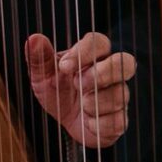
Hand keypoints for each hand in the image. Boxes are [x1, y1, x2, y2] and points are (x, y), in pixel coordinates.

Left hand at [24, 32, 135, 148]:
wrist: (64, 123)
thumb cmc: (57, 91)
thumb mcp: (42, 75)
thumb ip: (39, 57)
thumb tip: (34, 39)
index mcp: (93, 55)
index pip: (99, 42)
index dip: (84, 52)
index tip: (63, 67)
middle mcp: (112, 72)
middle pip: (127, 62)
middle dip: (102, 74)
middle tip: (77, 84)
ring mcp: (119, 95)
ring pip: (120, 94)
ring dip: (94, 102)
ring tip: (80, 105)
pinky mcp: (120, 119)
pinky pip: (118, 120)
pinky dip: (97, 123)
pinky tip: (87, 120)